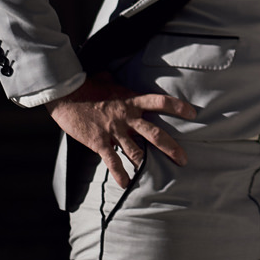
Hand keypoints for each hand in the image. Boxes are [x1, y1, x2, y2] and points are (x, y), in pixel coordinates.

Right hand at [45, 72, 196, 187]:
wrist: (66, 94)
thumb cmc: (87, 86)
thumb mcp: (107, 80)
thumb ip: (115, 82)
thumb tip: (111, 75)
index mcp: (132, 100)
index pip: (161, 102)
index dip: (178, 107)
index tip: (193, 114)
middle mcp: (127, 116)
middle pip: (155, 133)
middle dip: (171, 147)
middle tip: (183, 159)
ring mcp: (114, 130)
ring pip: (136, 150)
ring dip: (147, 164)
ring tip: (158, 176)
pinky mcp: (99, 142)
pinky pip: (112, 160)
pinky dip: (120, 173)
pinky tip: (126, 183)